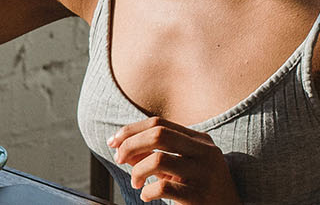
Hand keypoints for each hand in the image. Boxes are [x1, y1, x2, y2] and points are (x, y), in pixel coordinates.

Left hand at [107, 117, 240, 204]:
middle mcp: (205, 152)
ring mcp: (204, 174)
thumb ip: (152, 155)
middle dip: (130, 145)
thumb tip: (121, 147)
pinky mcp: (199, 196)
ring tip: (135, 182)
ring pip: (158, 159)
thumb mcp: (178, 168)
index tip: (113, 142)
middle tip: (118, 159)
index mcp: (200, 140)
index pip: (159, 123)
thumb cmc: (199, 190)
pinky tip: (146, 196)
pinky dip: (147, 191)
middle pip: (158, 134)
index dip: (131, 130)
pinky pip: (163, 188)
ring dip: (137, 171)